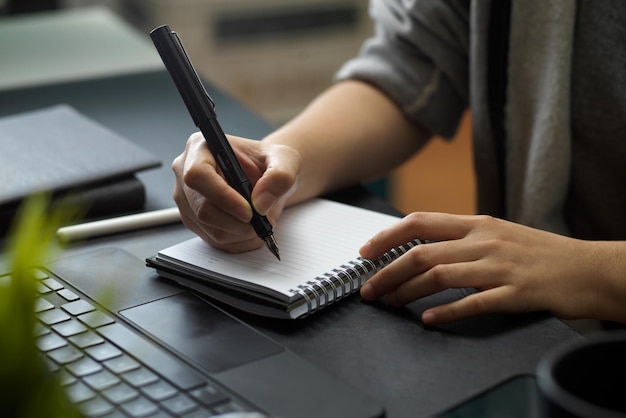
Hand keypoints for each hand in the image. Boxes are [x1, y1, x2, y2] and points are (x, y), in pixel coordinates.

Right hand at [172, 132, 300, 252]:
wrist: (266, 180)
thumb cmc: (268, 163)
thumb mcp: (285, 160)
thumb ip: (280, 175)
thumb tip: (261, 202)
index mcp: (201, 147)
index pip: (198, 175)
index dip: (223, 197)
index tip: (249, 210)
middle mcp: (186, 172)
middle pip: (202, 209)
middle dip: (238, 221)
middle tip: (262, 220)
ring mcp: (187, 199)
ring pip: (209, 229)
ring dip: (241, 233)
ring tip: (260, 222)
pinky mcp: (193, 220)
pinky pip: (213, 240)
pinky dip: (238, 241)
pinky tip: (250, 229)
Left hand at [359, 212, 612, 324]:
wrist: (589, 268)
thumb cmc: (540, 253)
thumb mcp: (498, 233)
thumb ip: (462, 237)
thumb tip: (421, 245)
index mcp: (477, 224)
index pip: (420, 222)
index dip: (387, 236)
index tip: (366, 252)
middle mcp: (484, 241)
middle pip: (421, 253)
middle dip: (387, 272)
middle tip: (369, 289)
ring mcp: (499, 266)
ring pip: (439, 276)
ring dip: (407, 291)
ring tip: (390, 303)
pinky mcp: (515, 292)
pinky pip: (473, 303)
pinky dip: (447, 312)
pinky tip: (429, 319)